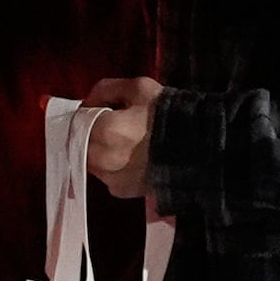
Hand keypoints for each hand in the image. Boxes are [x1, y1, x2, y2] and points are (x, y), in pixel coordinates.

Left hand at [84, 77, 165, 200]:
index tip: (99, 110)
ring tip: (127, 142)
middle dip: (91, 134)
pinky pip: (108, 175)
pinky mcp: (123, 192)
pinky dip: (114, 166)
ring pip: (91, 161)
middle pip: (80, 144)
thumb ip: (105, 90)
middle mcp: (102, 160)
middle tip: (115, 125)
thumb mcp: (139, 88)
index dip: (85, 115)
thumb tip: (85, 103)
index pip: (75, 122)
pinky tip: (134, 157)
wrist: (204, 149)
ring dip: (100, 151)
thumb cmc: (170, 114)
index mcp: (104, 132)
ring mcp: (112, 179)